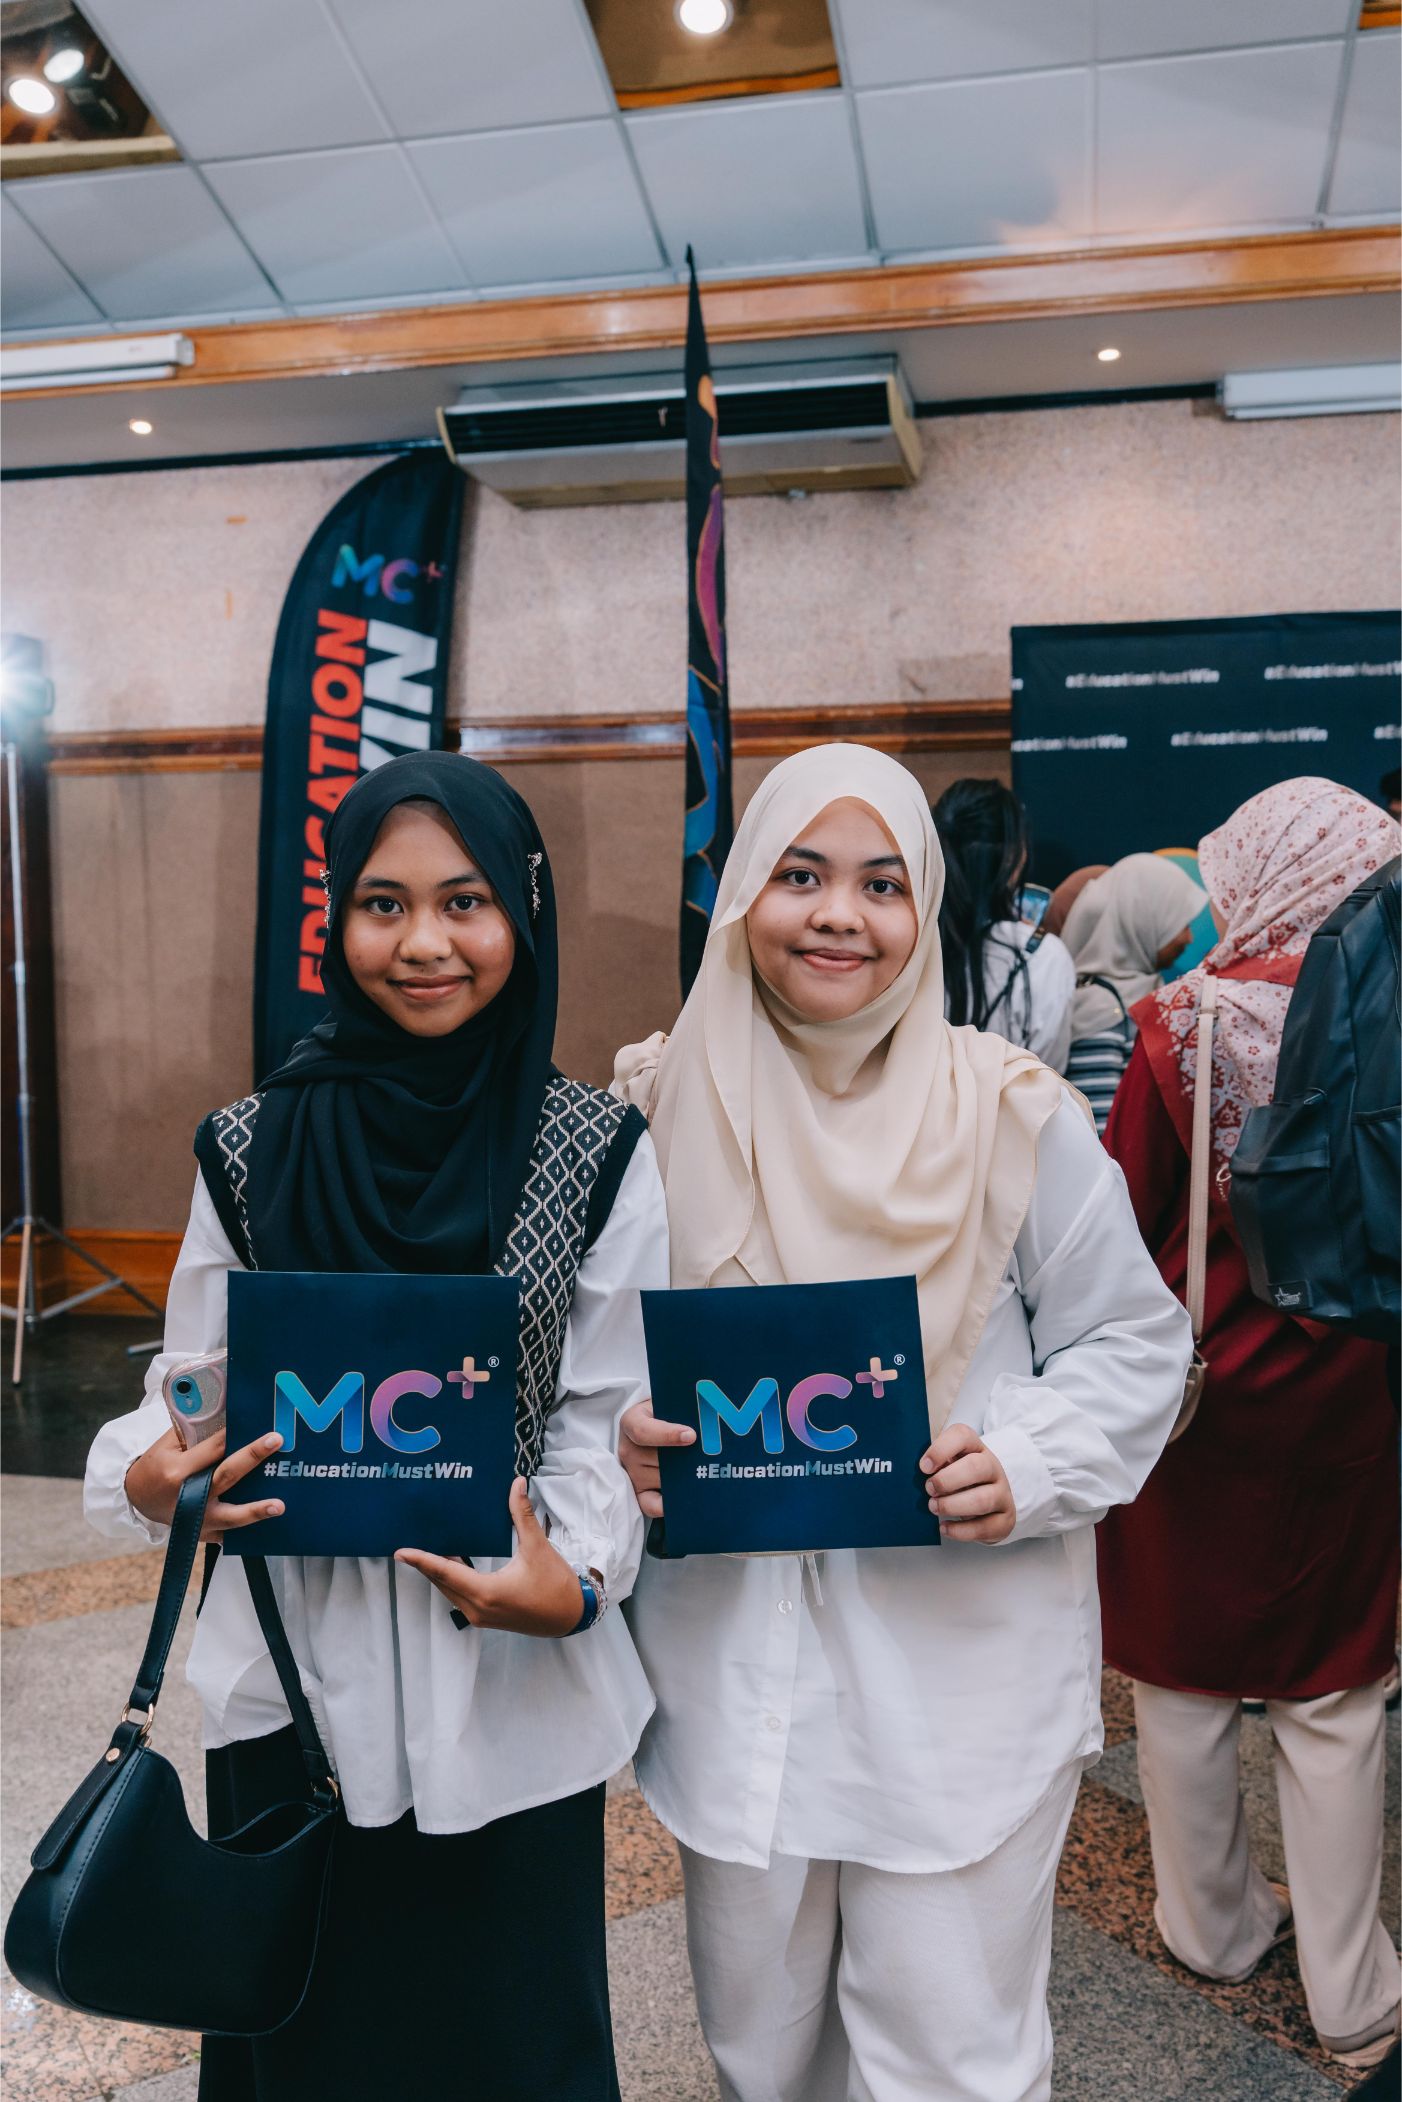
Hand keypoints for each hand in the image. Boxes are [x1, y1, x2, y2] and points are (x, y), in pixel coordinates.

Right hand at [124, 1425, 285, 1542]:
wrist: (138, 1498)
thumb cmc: (156, 1466)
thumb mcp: (166, 1445)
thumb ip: (193, 1433)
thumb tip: (225, 1415)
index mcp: (177, 1471)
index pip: (212, 1448)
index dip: (233, 1434)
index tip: (254, 1421)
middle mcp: (189, 1497)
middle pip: (226, 1476)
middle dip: (252, 1456)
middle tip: (276, 1441)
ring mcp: (198, 1519)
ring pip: (231, 1515)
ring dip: (256, 1510)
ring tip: (279, 1505)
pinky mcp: (204, 1533)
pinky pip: (228, 1534)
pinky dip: (247, 1532)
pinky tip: (269, 1527)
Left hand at [394, 1478, 585, 1636]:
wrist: (570, 1617)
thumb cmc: (555, 1584)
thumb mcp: (538, 1547)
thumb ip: (522, 1515)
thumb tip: (516, 1483)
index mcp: (486, 1592)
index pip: (445, 1572)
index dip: (422, 1560)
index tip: (400, 1552)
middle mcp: (477, 1608)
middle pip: (442, 1582)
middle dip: (425, 1564)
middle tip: (407, 1544)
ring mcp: (480, 1616)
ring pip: (449, 1591)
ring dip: (438, 1572)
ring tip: (424, 1550)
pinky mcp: (485, 1618)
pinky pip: (459, 1596)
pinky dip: (451, 1580)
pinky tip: (451, 1562)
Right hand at [619, 1396, 694, 1518]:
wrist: (656, 1423)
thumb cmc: (665, 1411)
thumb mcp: (668, 1402)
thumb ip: (681, 1407)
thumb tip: (706, 1410)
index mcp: (632, 1422)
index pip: (644, 1431)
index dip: (668, 1435)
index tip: (691, 1436)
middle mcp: (628, 1449)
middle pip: (658, 1460)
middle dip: (684, 1458)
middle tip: (708, 1456)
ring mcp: (632, 1472)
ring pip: (662, 1479)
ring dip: (683, 1476)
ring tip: (703, 1470)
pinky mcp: (639, 1491)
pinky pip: (650, 1504)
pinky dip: (666, 1505)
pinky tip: (683, 1499)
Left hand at [919, 1423, 1016, 1543]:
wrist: (989, 1500)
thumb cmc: (960, 1480)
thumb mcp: (948, 1464)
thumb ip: (934, 1464)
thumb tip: (914, 1474)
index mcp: (975, 1448)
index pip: (962, 1436)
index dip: (940, 1450)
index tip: (923, 1467)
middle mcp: (993, 1467)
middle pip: (976, 1467)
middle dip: (947, 1480)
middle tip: (928, 1489)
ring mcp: (1002, 1493)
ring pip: (982, 1500)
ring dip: (952, 1506)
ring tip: (934, 1507)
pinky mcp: (1005, 1519)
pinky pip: (985, 1527)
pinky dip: (961, 1531)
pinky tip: (944, 1528)